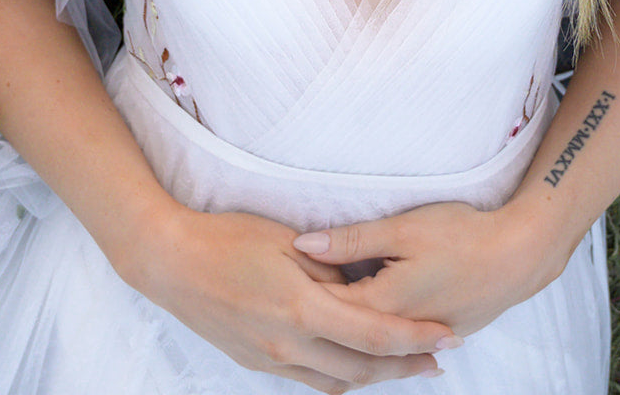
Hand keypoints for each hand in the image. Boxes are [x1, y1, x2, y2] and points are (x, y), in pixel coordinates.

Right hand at [129, 205, 456, 392]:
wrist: (172, 263)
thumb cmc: (229, 239)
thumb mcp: (287, 242)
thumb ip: (330, 269)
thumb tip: (364, 284)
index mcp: (301, 310)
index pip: (373, 334)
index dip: (415, 339)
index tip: (447, 338)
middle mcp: (289, 345)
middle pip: (362, 368)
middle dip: (405, 367)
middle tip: (439, 360)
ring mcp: (271, 360)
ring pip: (337, 381)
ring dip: (375, 377)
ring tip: (405, 365)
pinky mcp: (256, 363)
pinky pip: (309, 379)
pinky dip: (339, 376)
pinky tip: (354, 366)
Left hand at [294, 200, 563, 339]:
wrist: (517, 256)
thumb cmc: (461, 235)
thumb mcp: (404, 228)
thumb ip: (353, 240)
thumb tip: (303, 242)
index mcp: (382, 304)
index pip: (324, 305)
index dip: (296, 292)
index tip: (268, 280)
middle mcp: (395, 330)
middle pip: (340, 333)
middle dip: (310, 320)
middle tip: (277, 305)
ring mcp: (416, 338)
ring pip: (366, 344)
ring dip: (338, 334)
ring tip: (306, 324)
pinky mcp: (433, 335)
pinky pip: (390, 343)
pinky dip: (369, 337)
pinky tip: (354, 330)